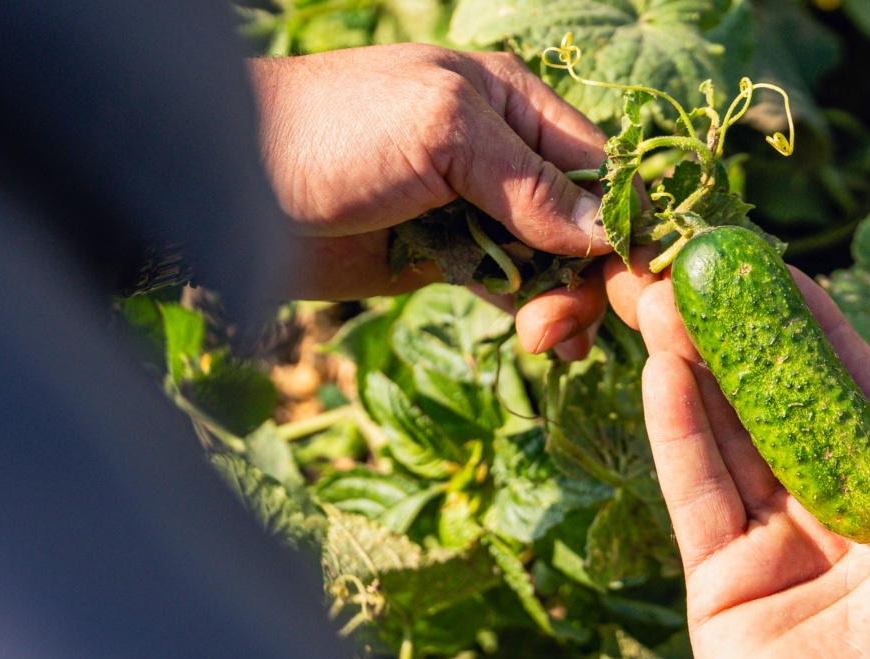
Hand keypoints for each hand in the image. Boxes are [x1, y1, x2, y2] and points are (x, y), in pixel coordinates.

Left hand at [249, 44, 611, 357]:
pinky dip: (532, 316)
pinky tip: (546, 345)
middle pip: (582, 225)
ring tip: (547, 343)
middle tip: (565, 328)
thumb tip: (606, 233)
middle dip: (589, 276)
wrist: (226, 184)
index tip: (644, 283)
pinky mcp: (441, 260)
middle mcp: (501, 155)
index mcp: (512, 103)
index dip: (626, 222)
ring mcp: (472, 211)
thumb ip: (527, 181)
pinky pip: (508, 290)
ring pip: (550, 264)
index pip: (600, 165)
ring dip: (562, 305)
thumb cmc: (332, 132)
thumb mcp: (440, 133)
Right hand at [636, 271, 869, 658]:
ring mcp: (778, 552)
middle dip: (744, 338)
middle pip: (785, 408)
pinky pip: (696, 494)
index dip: (823, 333)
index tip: (785, 270)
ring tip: (668, 296)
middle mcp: (843, 519)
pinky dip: (676, 431)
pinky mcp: (722, 588)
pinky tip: (661, 367)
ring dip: (698, 367)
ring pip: (731, 439)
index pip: (861, 396)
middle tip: (706, 268)